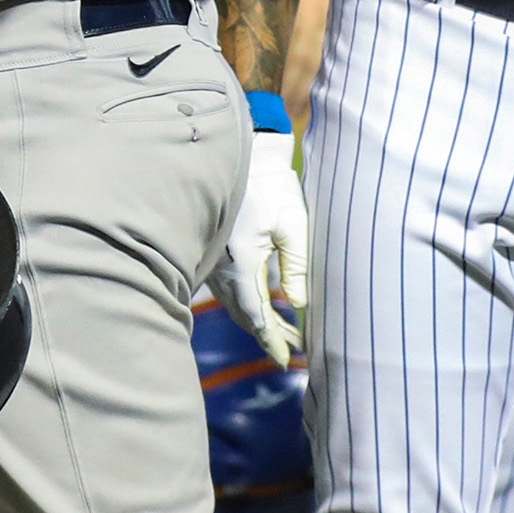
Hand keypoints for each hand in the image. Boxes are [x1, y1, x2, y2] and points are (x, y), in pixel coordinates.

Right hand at [211, 120, 307, 364]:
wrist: (242, 152)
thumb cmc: (273, 186)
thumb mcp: (293, 226)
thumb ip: (297, 269)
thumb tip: (300, 306)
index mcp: (241, 262)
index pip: (256, 315)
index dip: (272, 340)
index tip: (288, 360)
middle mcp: (221, 266)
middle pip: (243, 315)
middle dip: (268, 335)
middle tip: (294, 351)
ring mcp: (213, 259)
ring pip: (234, 303)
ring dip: (257, 321)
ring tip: (286, 333)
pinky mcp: (213, 251)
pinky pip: (228, 288)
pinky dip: (246, 303)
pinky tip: (264, 306)